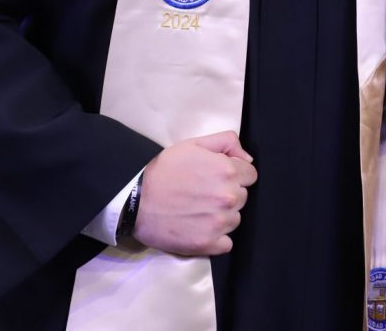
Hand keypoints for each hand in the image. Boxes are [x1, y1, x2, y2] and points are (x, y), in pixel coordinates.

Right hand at [134, 130, 257, 256]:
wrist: (135, 201)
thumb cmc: (163, 170)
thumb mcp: (194, 144)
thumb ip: (227, 142)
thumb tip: (248, 159)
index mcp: (227, 171)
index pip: (250, 175)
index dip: (234, 175)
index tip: (217, 178)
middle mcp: (228, 197)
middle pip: (243, 197)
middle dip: (228, 194)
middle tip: (203, 193)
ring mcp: (219, 222)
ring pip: (235, 220)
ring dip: (221, 216)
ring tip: (197, 210)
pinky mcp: (208, 243)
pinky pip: (226, 243)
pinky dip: (216, 238)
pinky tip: (199, 228)